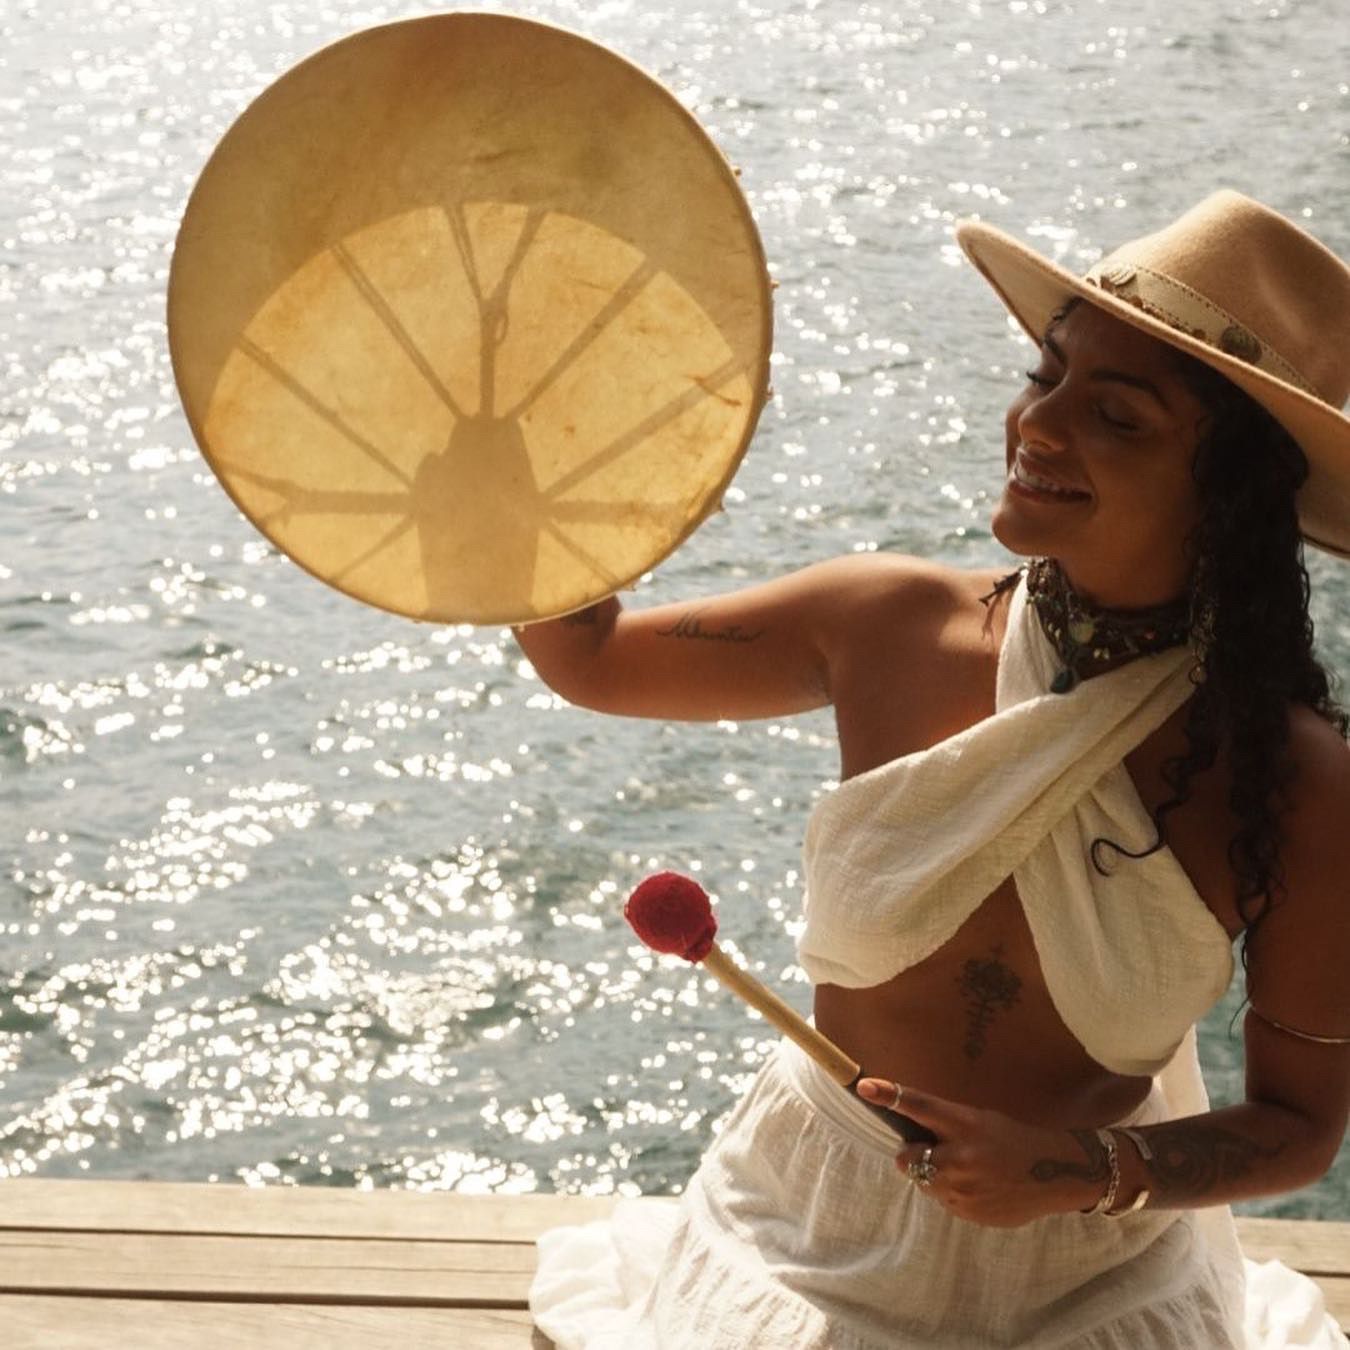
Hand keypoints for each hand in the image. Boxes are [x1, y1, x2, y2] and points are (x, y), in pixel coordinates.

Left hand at [857, 1078, 1109, 1227]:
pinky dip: (952, 1194)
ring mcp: (964, 1189)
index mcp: (964, 1124)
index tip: (863, 1086)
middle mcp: (961, 1157)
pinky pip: (943, 1202)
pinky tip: (979, 1187)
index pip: (919, 1106)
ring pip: (924, 1183)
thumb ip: (946, 1128)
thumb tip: (912, 1142)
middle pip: (907, 1158)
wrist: (1055, 1173)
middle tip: (935, 1151)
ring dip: (935, 1176)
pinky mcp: (969, 1213)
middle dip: (914, 1155)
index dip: (889, 1095)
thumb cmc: (1012, 1139)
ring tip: (968, 1171)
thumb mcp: (980, 1121)